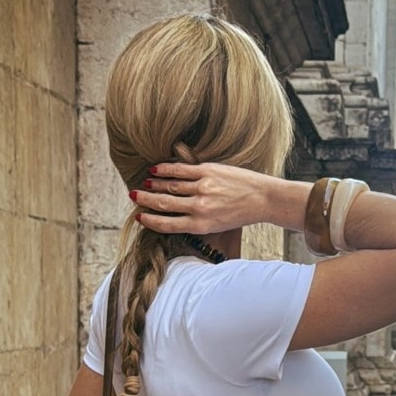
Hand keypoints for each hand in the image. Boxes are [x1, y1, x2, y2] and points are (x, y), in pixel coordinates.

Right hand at [130, 163, 294, 236]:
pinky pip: (181, 170)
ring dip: (153, 185)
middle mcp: (199, 208)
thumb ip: (197, 221)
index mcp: (201, 225)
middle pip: (164, 204)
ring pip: (170, 186)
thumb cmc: (240, 214)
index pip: (167, 224)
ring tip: (143, 184)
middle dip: (145, 200)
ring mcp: (203, 188)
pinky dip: (165, 170)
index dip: (150, 221)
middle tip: (132, 197)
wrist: (263, 199)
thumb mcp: (217, 226)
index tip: (139, 217)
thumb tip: (175, 215)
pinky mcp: (208, 172)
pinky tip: (155, 169)